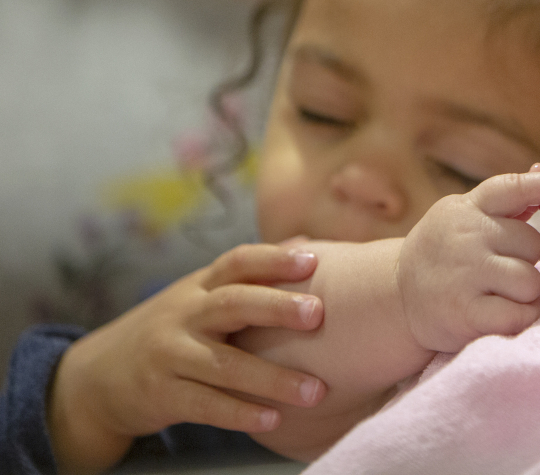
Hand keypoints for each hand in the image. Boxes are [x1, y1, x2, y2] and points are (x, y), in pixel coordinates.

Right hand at [49, 244, 328, 473]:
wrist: (98, 377)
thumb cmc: (173, 330)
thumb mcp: (201, 295)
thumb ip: (250, 274)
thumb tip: (308, 243)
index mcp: (200, 286)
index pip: (237, 262)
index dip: (273, 258)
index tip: (313, 262)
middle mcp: (184, 314)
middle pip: (231, 304)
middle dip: (276, 307)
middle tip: (318, 314)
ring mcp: (169, 355)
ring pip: (224, 364)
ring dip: (272, 379)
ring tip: (315, 391)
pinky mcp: (160, 395)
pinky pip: (205, 405)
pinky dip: (240, 413)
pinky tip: (274, 420)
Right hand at [397, 164, 539, 352]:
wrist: (396, 297)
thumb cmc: (442, 253)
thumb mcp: (464, 217)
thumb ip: (506, 200)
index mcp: (466, 209)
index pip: (512, 188)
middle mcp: (465, 237)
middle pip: (533, 244)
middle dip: (527, 259)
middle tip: (503, 268)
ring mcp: (464, 275)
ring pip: (531, 281)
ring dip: (526, 292)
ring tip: (502, 292)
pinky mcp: (466, 314)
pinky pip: (520, 314)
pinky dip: (521, 317)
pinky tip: (502, 313)